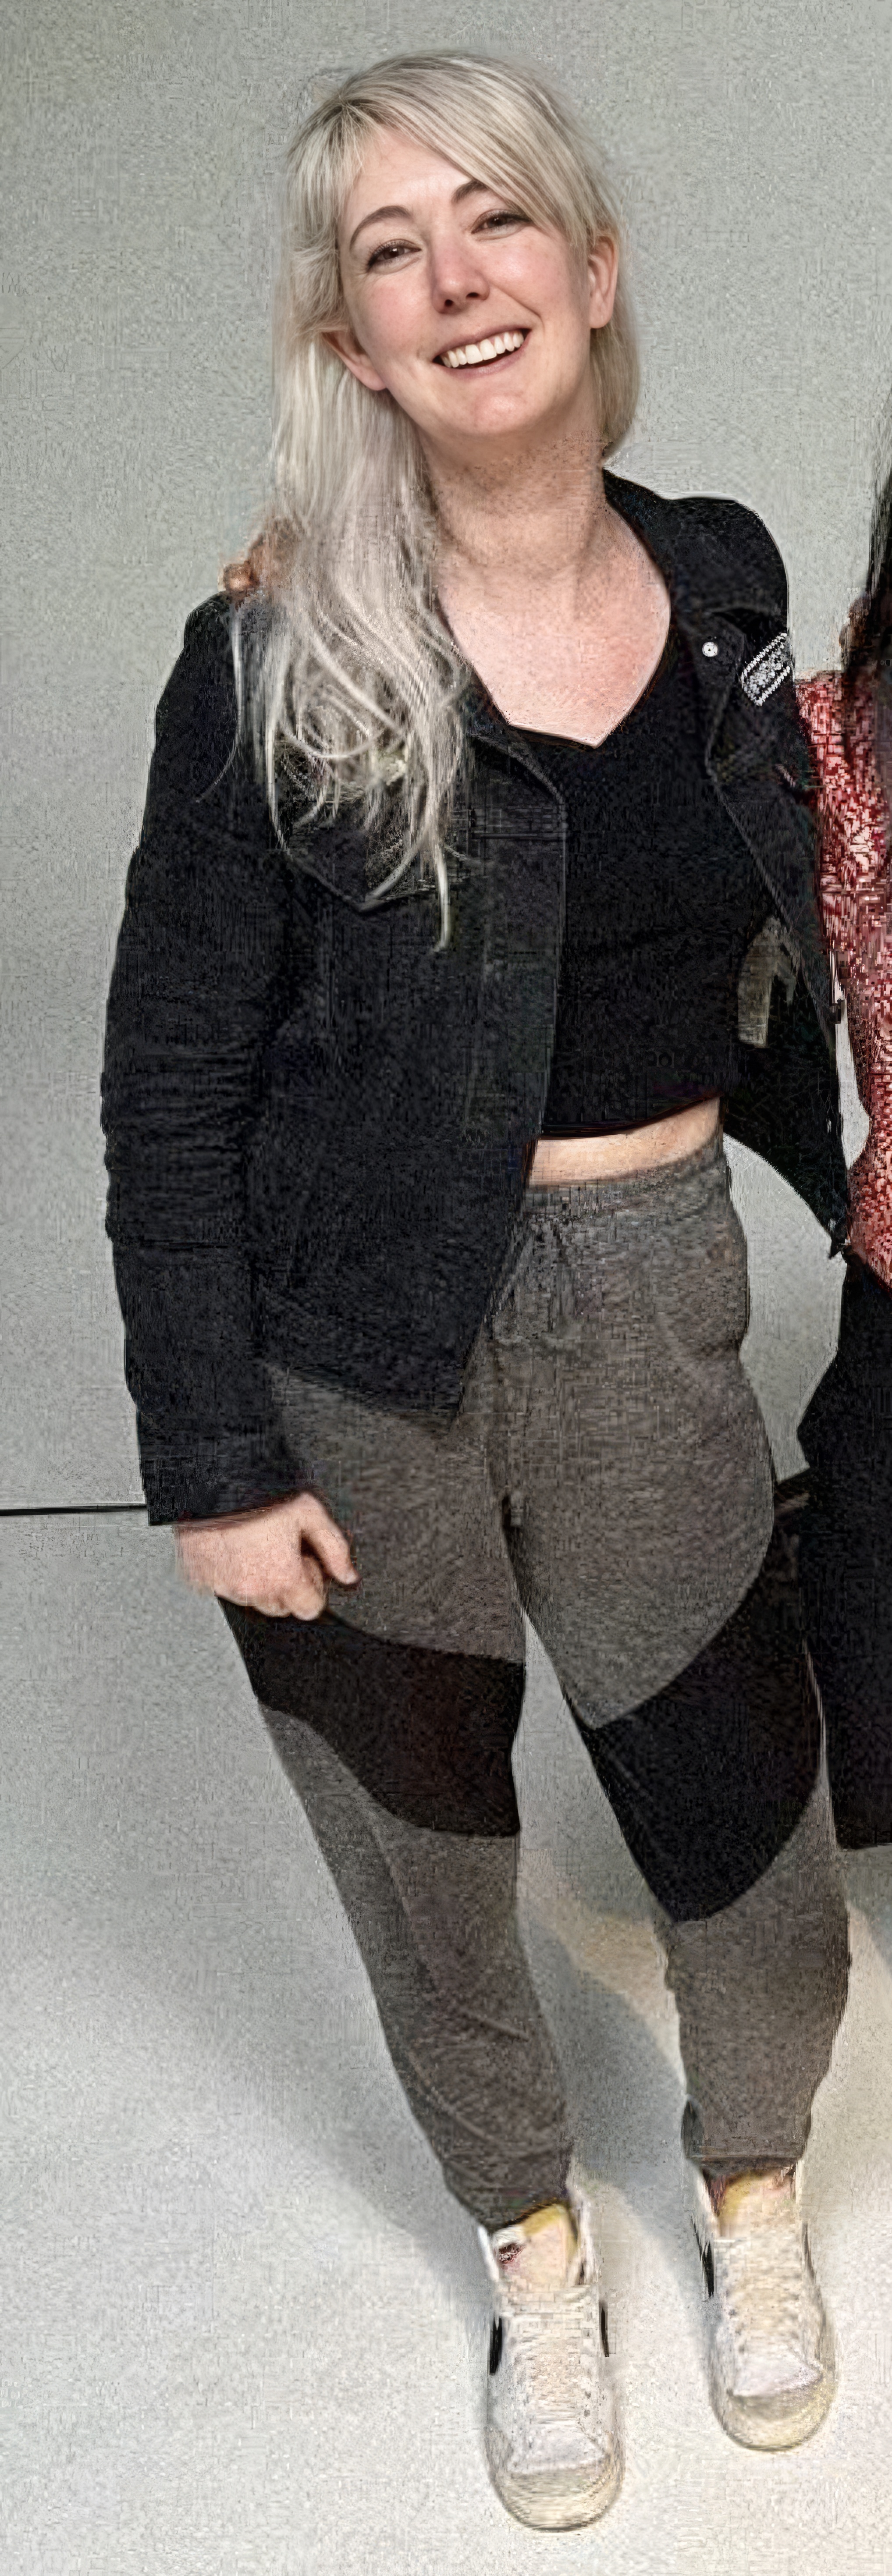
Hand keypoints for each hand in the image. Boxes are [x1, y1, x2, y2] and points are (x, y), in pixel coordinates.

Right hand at [174, 1493, 357, 1619]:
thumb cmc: (260, 1492)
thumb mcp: (310, 1513)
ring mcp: (222, 1585)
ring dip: (256, 1580)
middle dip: (285, 1585)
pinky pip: (221, 1585)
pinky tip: (233, 1545)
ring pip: (248, 1598)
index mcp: (283, 1577)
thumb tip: (347, 1574)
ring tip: (255, 1544)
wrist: (215, 1479)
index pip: (310, 1608)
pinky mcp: (200, 1577)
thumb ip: (334, 1549)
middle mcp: (251, 1588)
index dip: (312, 1585)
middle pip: (279, 1607)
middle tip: (280, 1552)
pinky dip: (228, 1572)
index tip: (305, 1564)